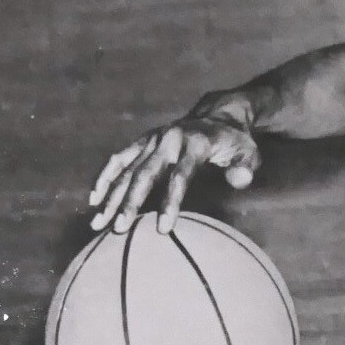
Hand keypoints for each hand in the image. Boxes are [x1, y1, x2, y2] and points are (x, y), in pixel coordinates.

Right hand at [89, 108, 260, 234]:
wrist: (219, 116)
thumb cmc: (235, 143)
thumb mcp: (249, 153)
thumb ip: (245, 168)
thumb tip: (239, 180)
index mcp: (195, 144)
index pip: (180, 177)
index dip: (170, 203)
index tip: (162, 228)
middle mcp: (169, 140)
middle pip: (145, 174)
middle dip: (130, 202)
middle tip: (119, 229)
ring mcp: (152, 139)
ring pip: (127, 168)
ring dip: (111, 195)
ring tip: (98, 222)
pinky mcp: (142, 141)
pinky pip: (119, 159)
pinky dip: (105, 177)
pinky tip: (94, 199)